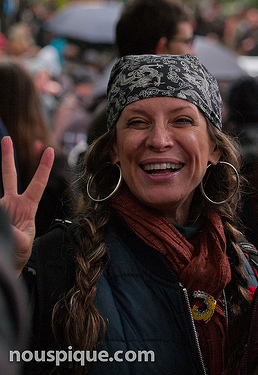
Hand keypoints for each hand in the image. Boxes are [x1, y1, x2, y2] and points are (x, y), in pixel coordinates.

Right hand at [0, 137, 53, 274]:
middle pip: (9, 175)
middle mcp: (11, 203)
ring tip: (9, 227)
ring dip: (3, 211)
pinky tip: (3, 227)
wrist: (6, 266)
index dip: (44, 167)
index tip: (51, 150)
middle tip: (6, 137)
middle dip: (7, 156)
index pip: (37, 184)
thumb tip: (5, 221)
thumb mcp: (23, 243)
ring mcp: (0, 206)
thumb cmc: (19, 253)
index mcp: (26, 207)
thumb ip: (16, 232)